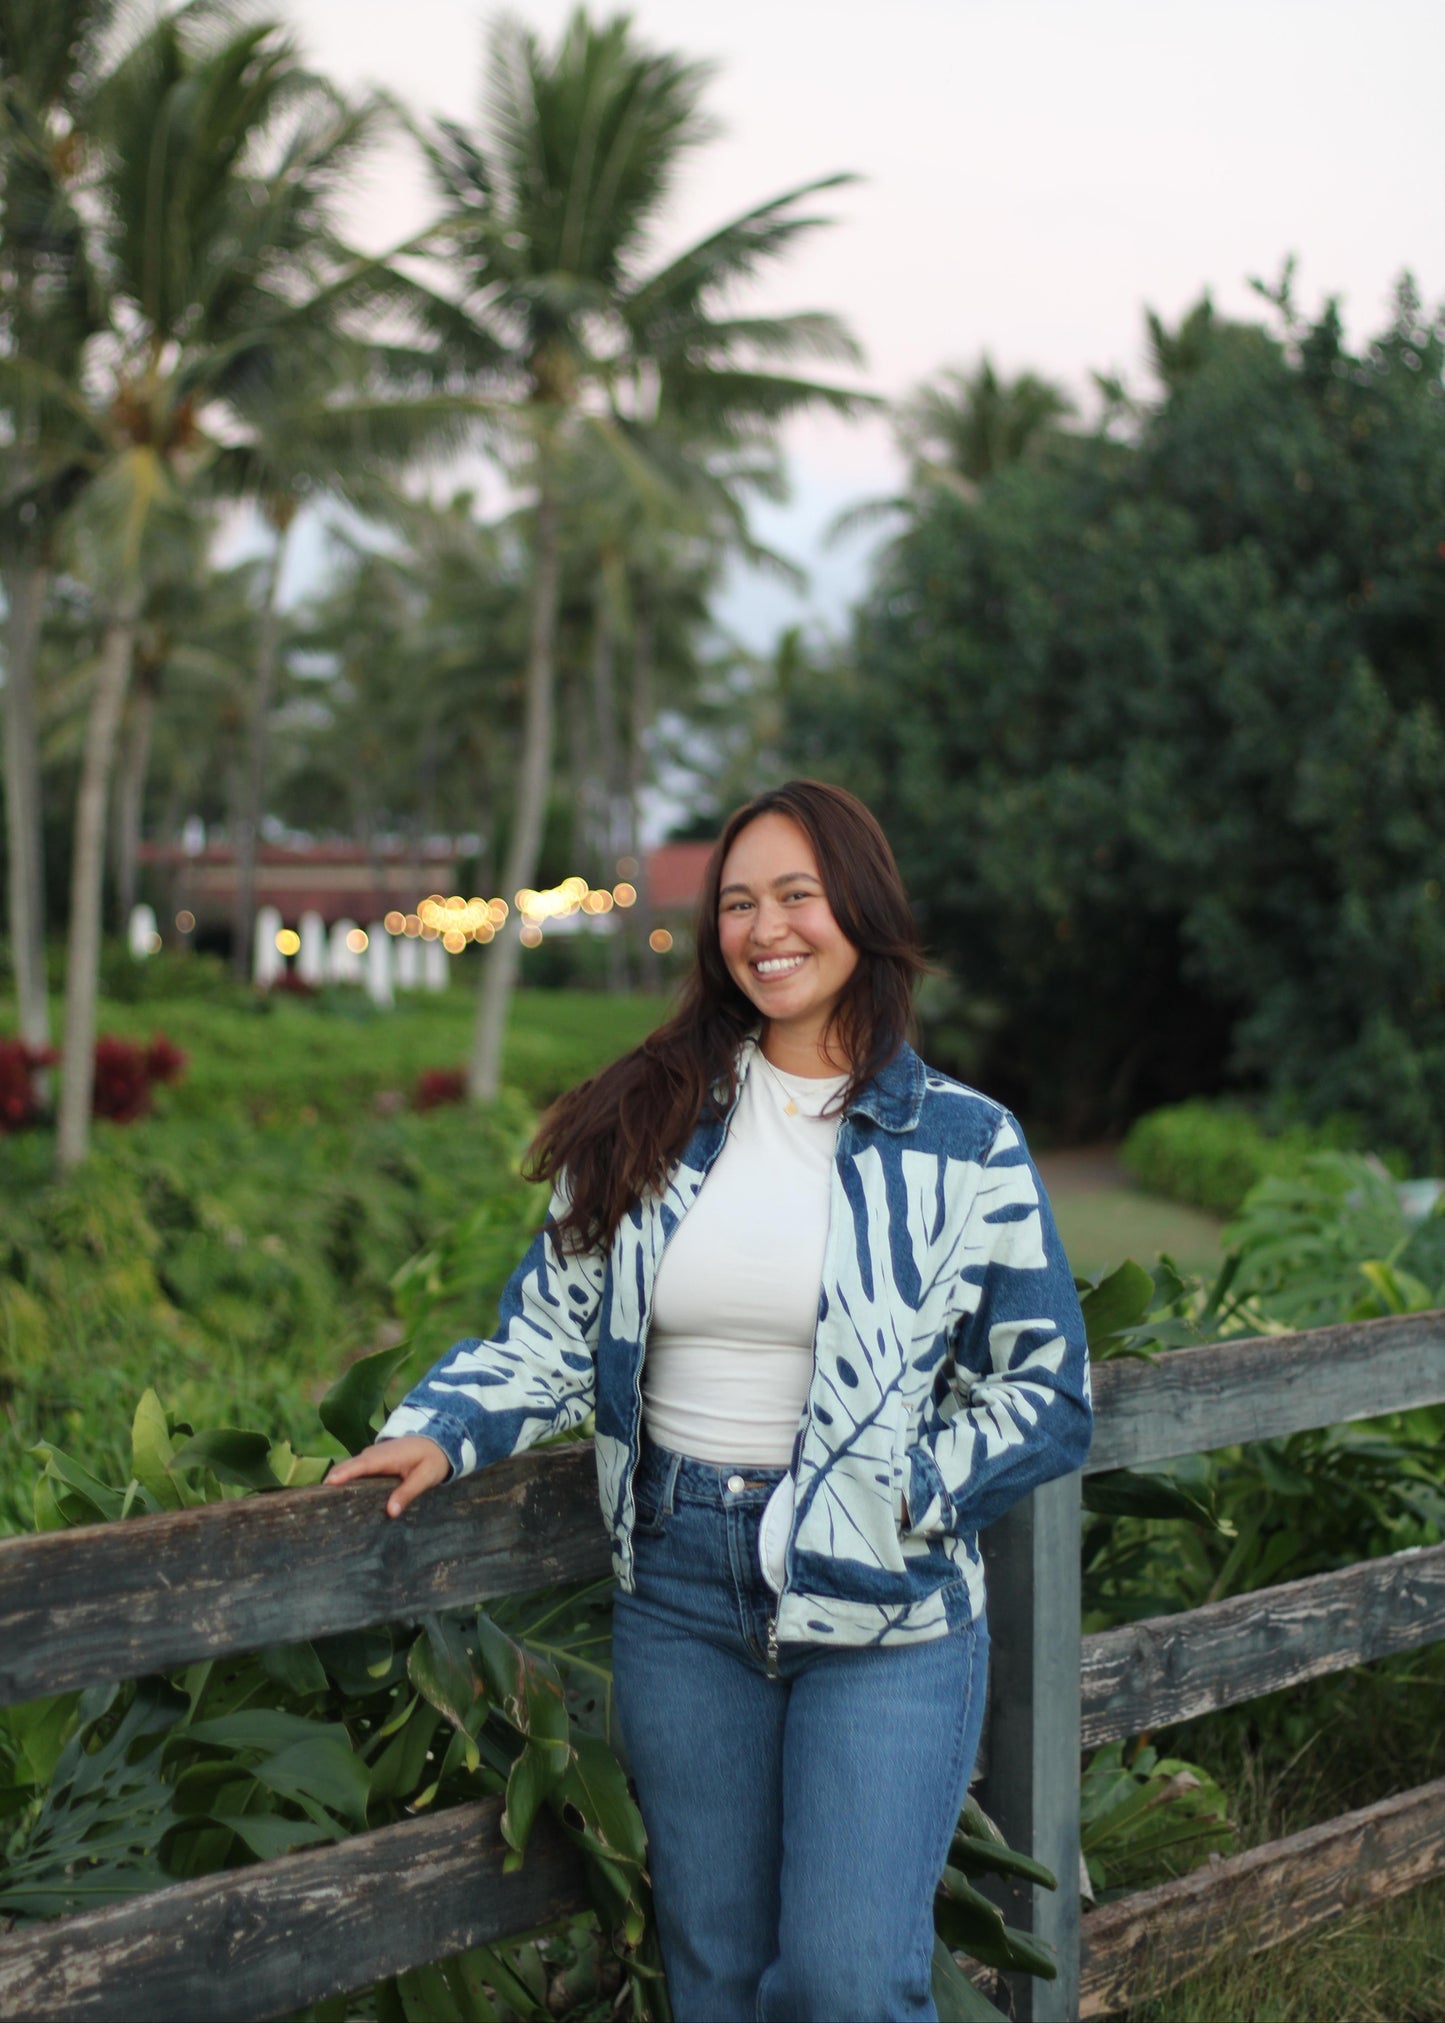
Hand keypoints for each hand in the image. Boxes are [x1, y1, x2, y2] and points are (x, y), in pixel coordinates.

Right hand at [327, 1436, 450, 1517]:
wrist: (437, 1439)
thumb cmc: (432, 1458)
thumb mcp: (426, 1477)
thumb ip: (408, 1492)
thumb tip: (390, 1512)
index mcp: (386, 1457)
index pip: (361, 1465)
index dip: (343, 1474)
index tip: (327, 1485)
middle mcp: (373, 1455)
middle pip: (346, 1467)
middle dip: (330, 1482)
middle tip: (314, 1503)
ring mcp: (370, 1457)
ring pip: (347, 1469)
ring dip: (334, 1483)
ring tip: (319, 1504)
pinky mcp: (370, 1462)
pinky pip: (352, 1470)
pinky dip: (342, 1480)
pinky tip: (335, 1498)